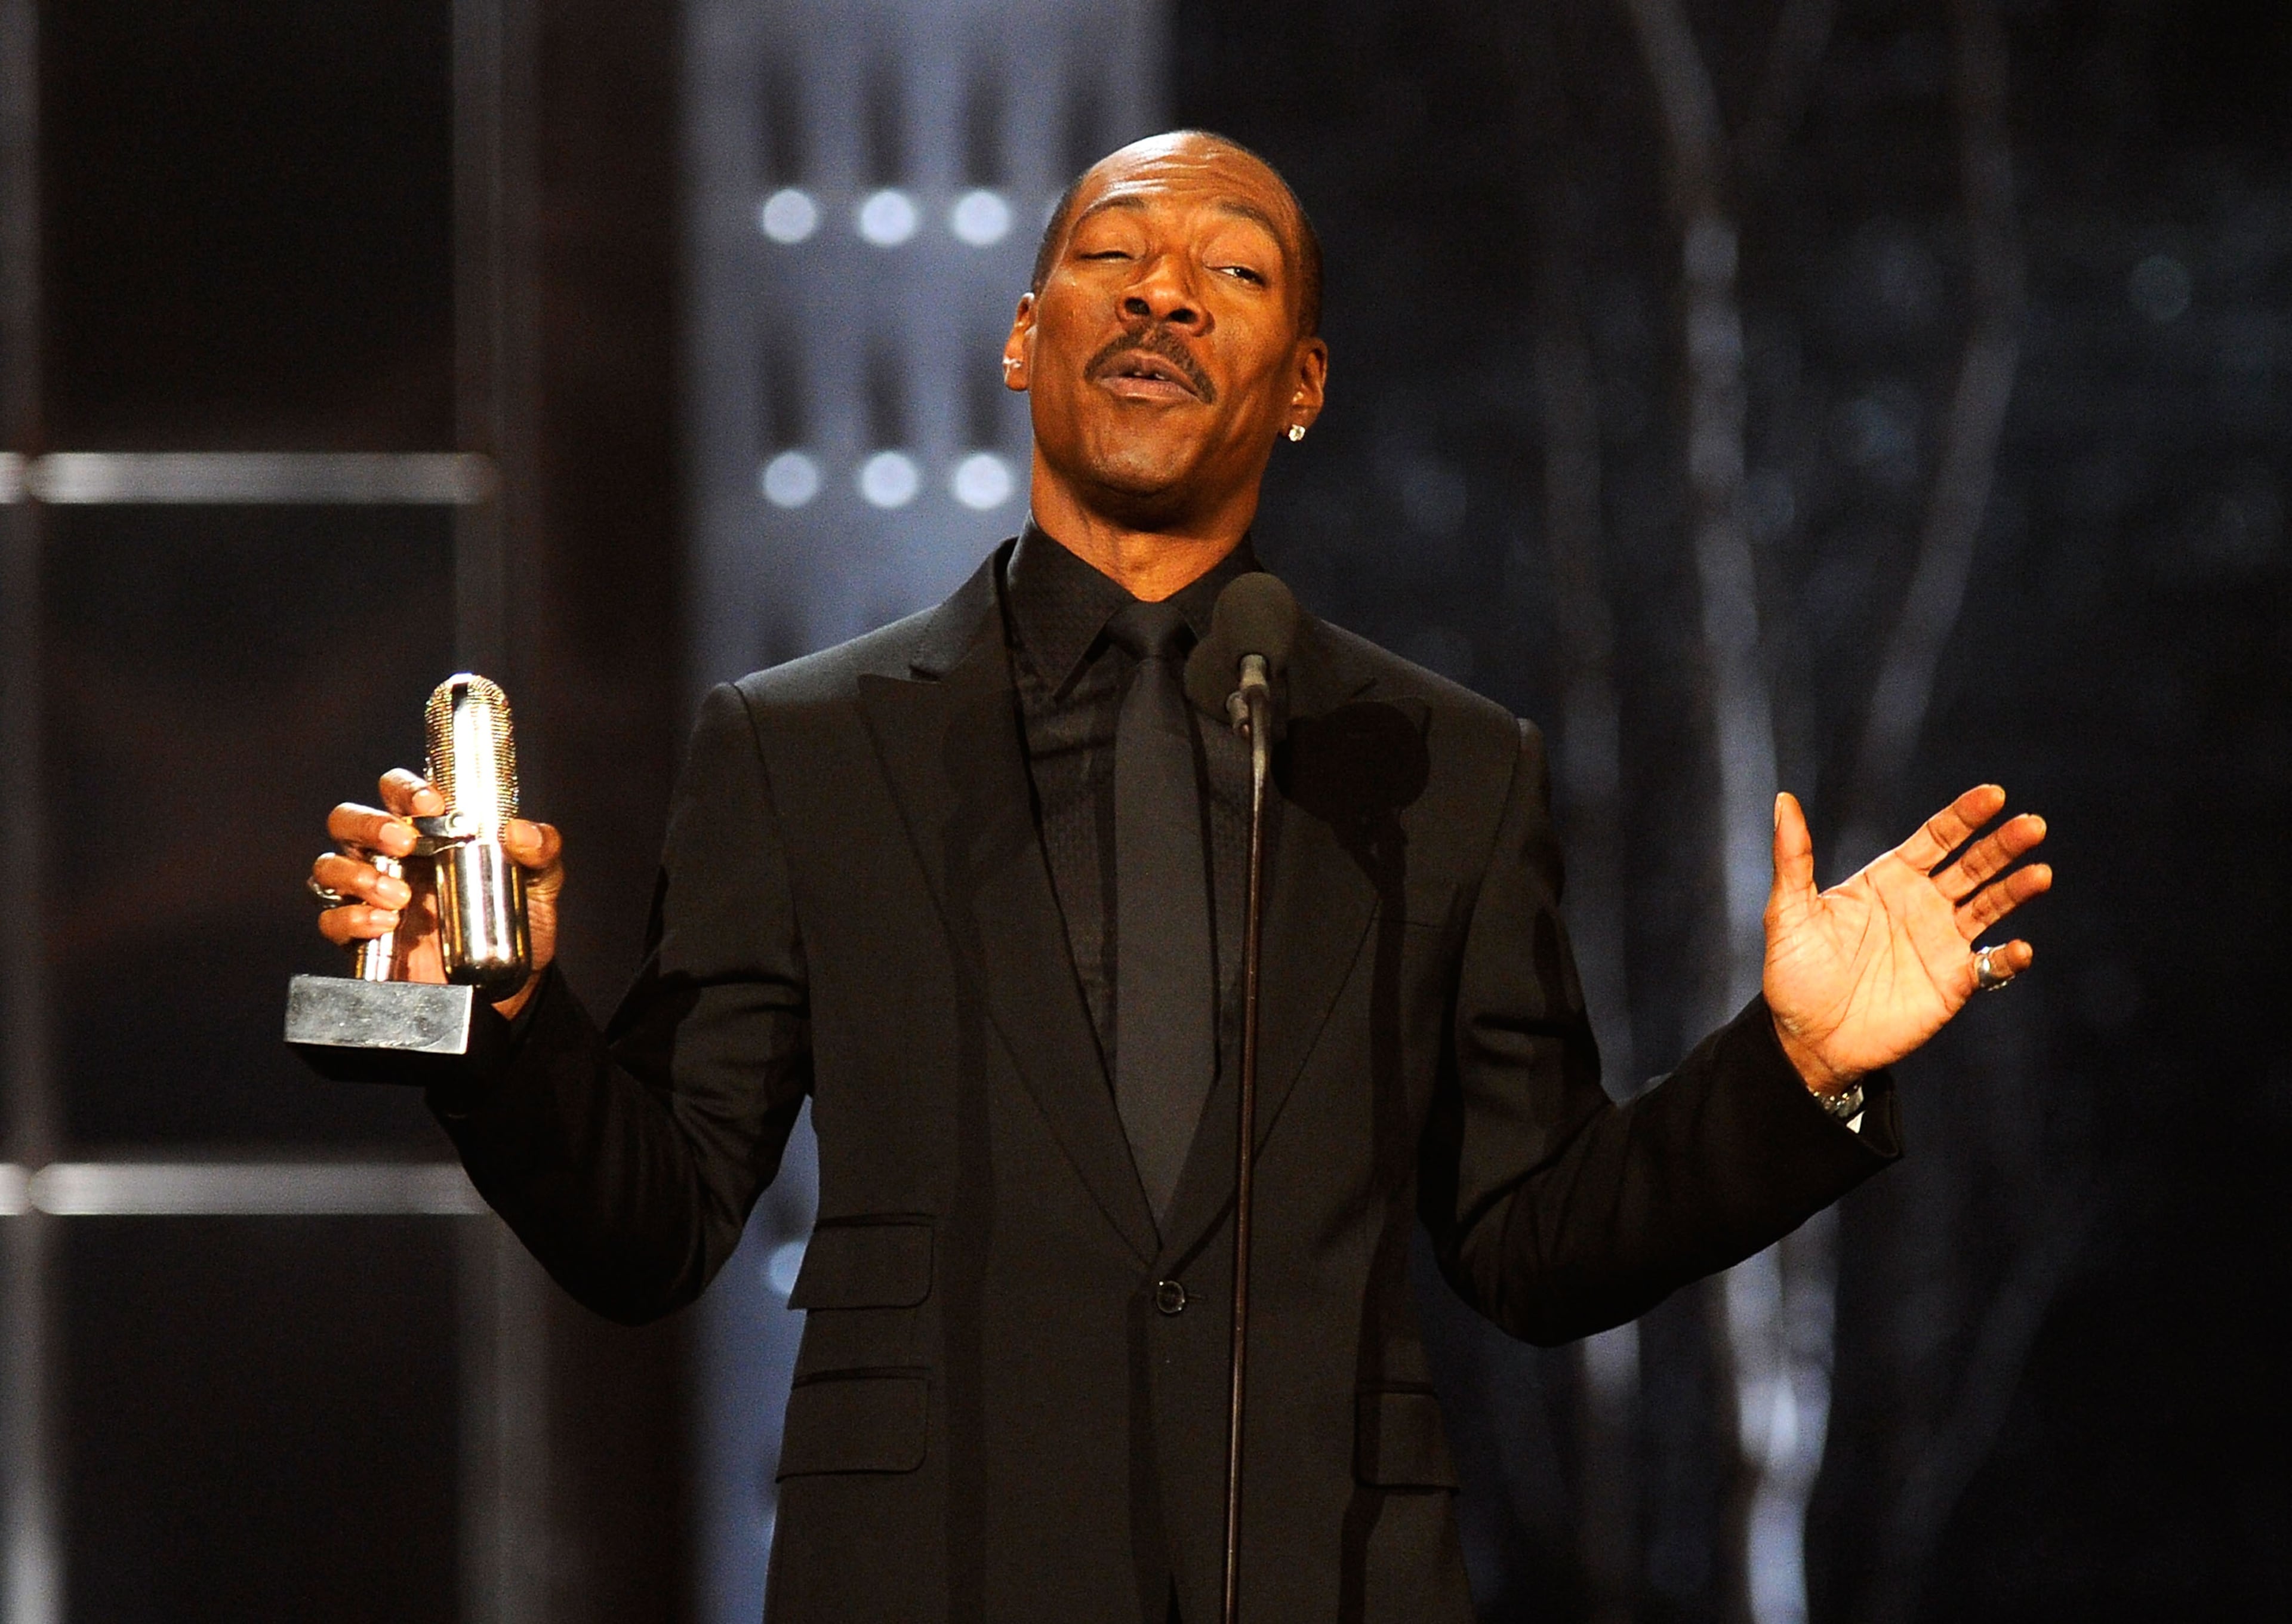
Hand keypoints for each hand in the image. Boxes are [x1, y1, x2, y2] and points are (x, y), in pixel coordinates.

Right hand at [311, 768, 563, 1019]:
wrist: (511, 983)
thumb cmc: (518, 920)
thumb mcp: (540, 882)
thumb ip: (542, 850)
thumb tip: (521, 832)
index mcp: (428, 829)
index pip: (396, 790)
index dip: (405, 788)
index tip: (431, 804)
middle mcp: (390, 855)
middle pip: (348, 820)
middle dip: (370, 825)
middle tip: (405, 845)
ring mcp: (370, 894)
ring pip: (330, 866)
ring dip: (359, 875)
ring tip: (401, 898)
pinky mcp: (362, 935)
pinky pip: (331, 919)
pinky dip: (350, 918)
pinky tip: (385, 925)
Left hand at [1763, 784, 2050, 1094]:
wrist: (1807, 1037)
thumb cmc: (1795, 972)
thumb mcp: (1789, 912)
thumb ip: (1793, 856)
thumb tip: (1784, 800)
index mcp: (1890, 878)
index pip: (1936, 837)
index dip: (1964, 816)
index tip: (1992, 795)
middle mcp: (1923, 903)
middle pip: (1972, 865)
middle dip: (2002, 845)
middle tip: (2031, 825)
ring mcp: (1942, 942)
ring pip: (1989, 907)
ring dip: (2016, 890)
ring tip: (2040, 874)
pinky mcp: (1953, 983)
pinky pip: (1990, 967)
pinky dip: (2008, 958)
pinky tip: (2019, 948)